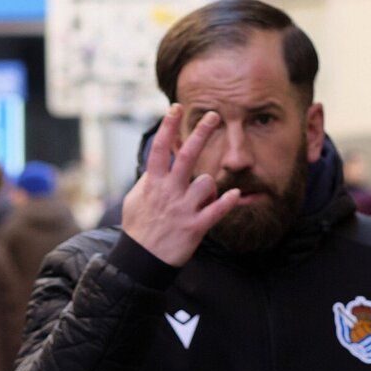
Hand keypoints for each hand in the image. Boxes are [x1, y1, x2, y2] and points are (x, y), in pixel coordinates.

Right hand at [121, 106, 241, 267]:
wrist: (140, 262)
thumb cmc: (138, 229)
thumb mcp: (134, 201)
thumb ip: (147, 181)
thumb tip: (155, 165)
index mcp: (153, 184)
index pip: (160, 149)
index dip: (168, 127)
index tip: (175, 108)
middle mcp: (169, 193)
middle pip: (188, 156)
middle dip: (201, 133)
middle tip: (214, 115)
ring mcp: (183, 210)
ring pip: (206, 183)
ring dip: (209, 189)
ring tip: (203, 201)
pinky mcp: (194, 228)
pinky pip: (216, 211)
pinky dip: (228, 202)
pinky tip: (236, 194)